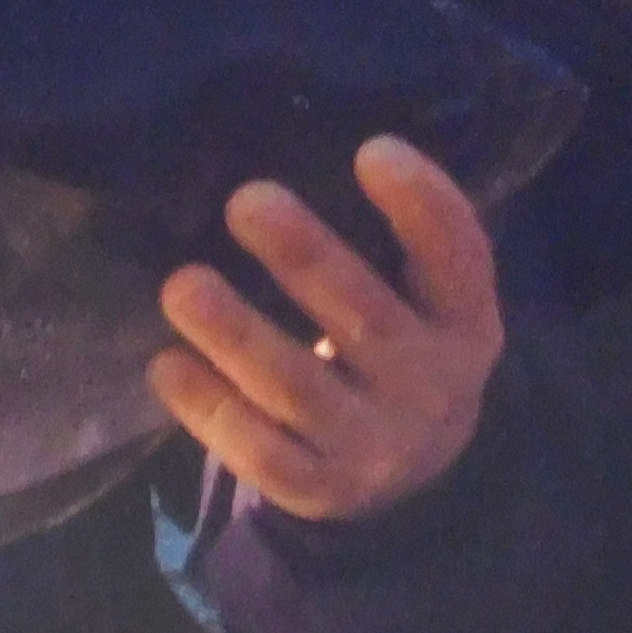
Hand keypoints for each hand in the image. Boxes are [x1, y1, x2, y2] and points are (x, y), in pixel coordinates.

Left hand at [152, 136, 502, 521]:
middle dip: (304, 257)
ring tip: (181, 285)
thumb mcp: (428, 301)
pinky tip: (166, 364)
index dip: (422, 205)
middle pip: (365, 316)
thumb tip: (299, 144)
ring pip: (296, 386)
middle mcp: (430, 385)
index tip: (371, 150)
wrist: (416, 477)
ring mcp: (373, 444)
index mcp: (465, 322)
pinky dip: (209, 408)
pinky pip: (257, 450)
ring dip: (235, 332)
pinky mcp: (318, 488)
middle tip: (246, 201)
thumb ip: (395, 244)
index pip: (457, 258)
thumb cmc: (402, 348)